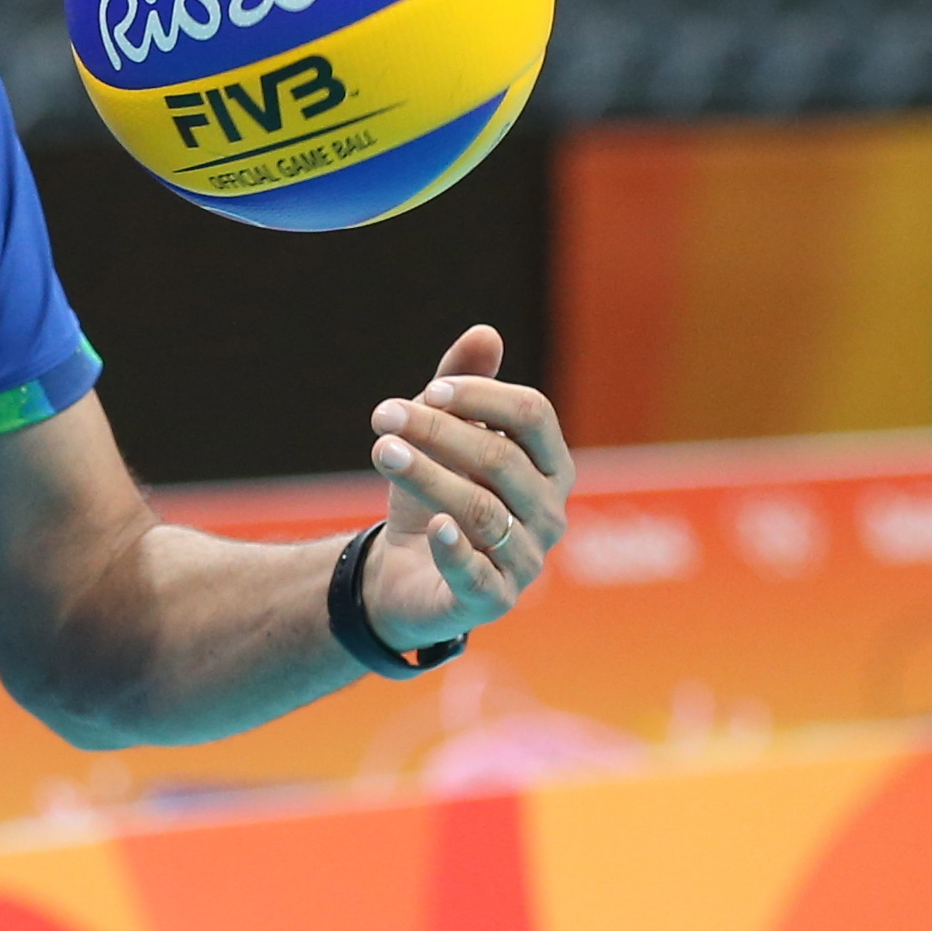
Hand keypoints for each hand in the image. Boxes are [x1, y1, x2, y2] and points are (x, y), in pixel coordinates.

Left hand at [357, 325, 573, 653]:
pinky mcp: (492, 599)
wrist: (407, 574)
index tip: (431, 390)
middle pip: (501, 459)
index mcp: (549, 465)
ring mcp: (526, 558)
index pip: (533, 416)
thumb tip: (485, 331)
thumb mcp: (442, 440)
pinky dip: (457, 549)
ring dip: (428, 477)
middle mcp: (549, 511)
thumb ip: (462, 390)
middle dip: (439, 433)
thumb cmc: (435, 495)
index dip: (483, 396)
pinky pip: (479, 574)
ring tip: (382, 452)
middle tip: (383, 416)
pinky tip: (434, 526)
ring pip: (482, 510)